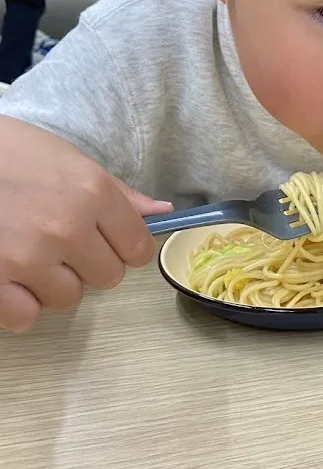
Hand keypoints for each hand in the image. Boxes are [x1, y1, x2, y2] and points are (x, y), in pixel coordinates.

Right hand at [0, 117, 172, 332]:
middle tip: (59, 242)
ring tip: (27, 252)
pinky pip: (26, 316)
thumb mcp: (67, 159)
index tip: (107, 241)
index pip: (138, 247)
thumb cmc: (8, 151)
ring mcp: (28, 257)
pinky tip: (7, 276)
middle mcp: (67, 227)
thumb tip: (161, 212)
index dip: (125, 247)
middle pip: (108, 277)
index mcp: (92, 192)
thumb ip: (116, 192)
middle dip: (89, 264)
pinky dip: (17, 303)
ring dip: (51, 283)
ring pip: (68, 298)